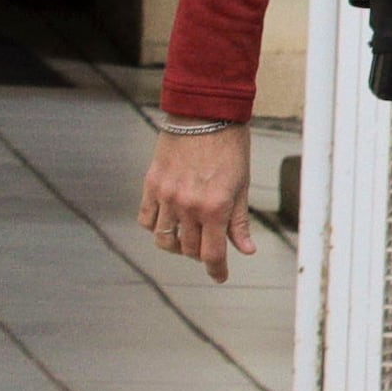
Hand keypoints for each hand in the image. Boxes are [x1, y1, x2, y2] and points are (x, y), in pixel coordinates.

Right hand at [138, 128, 258, 282]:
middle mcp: (188, 206)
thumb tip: (246, 250)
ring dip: (176, 245)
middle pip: (188, 249)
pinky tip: (167, 221)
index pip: (212, 253)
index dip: (216, 270)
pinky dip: (155, 227)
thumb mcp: (241, 185)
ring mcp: (166, 196)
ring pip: (164, 239)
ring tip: (186, 237)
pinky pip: (146, 219)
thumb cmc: (230, 147)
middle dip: (199, 254)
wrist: (205, 113)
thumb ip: (239, 221)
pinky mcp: (151, 185)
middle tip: (208, 248)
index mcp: (215, 207)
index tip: (219, 276)